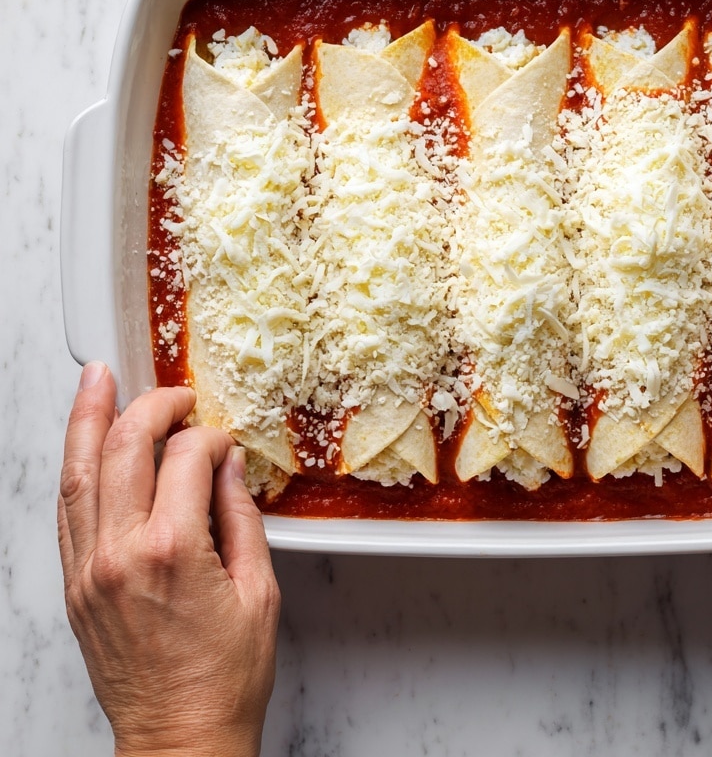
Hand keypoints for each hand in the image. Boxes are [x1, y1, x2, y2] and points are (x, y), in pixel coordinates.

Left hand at [58, 362, 280, 756]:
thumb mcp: (258, 589)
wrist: (179, 738)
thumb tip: (227, 466)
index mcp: (174, 550)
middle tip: (176, 395)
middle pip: (123, 448)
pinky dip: (74, 468)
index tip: (225, 443)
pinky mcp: (74, 586)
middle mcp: (120, 552)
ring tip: (97, 378)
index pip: (185, 459)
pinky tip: (82, 442)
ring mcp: (88, 569)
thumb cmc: (226, 675)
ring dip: (88, 417)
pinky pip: (67, 511)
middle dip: (152, 407)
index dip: (209, 439)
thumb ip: (239, 516)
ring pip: (78, 472)